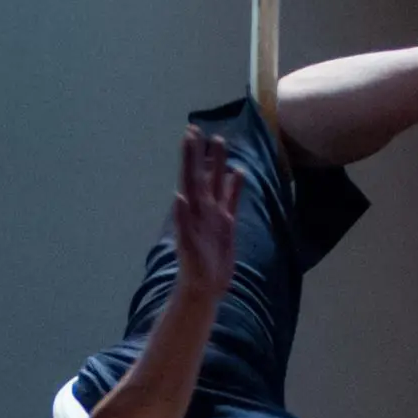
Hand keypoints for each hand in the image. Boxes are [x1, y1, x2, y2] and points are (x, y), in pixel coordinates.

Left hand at [171, 126, 241, 302]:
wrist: (204, 288)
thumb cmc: (193, 269)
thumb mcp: (187, 246)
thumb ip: (182, 221)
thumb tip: (178, 196)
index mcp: (192, 210)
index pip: (190, 176)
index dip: (189, 155)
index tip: (190, 134)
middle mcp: (203, 208)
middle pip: (202, 174)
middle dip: (201, 152)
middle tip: (200, 129)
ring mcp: (215, 215)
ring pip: (217, 183)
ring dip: (218, 164)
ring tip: (220, 142)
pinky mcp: (226, 226)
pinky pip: (231, 201)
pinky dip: (235, 187)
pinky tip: (239, 173)